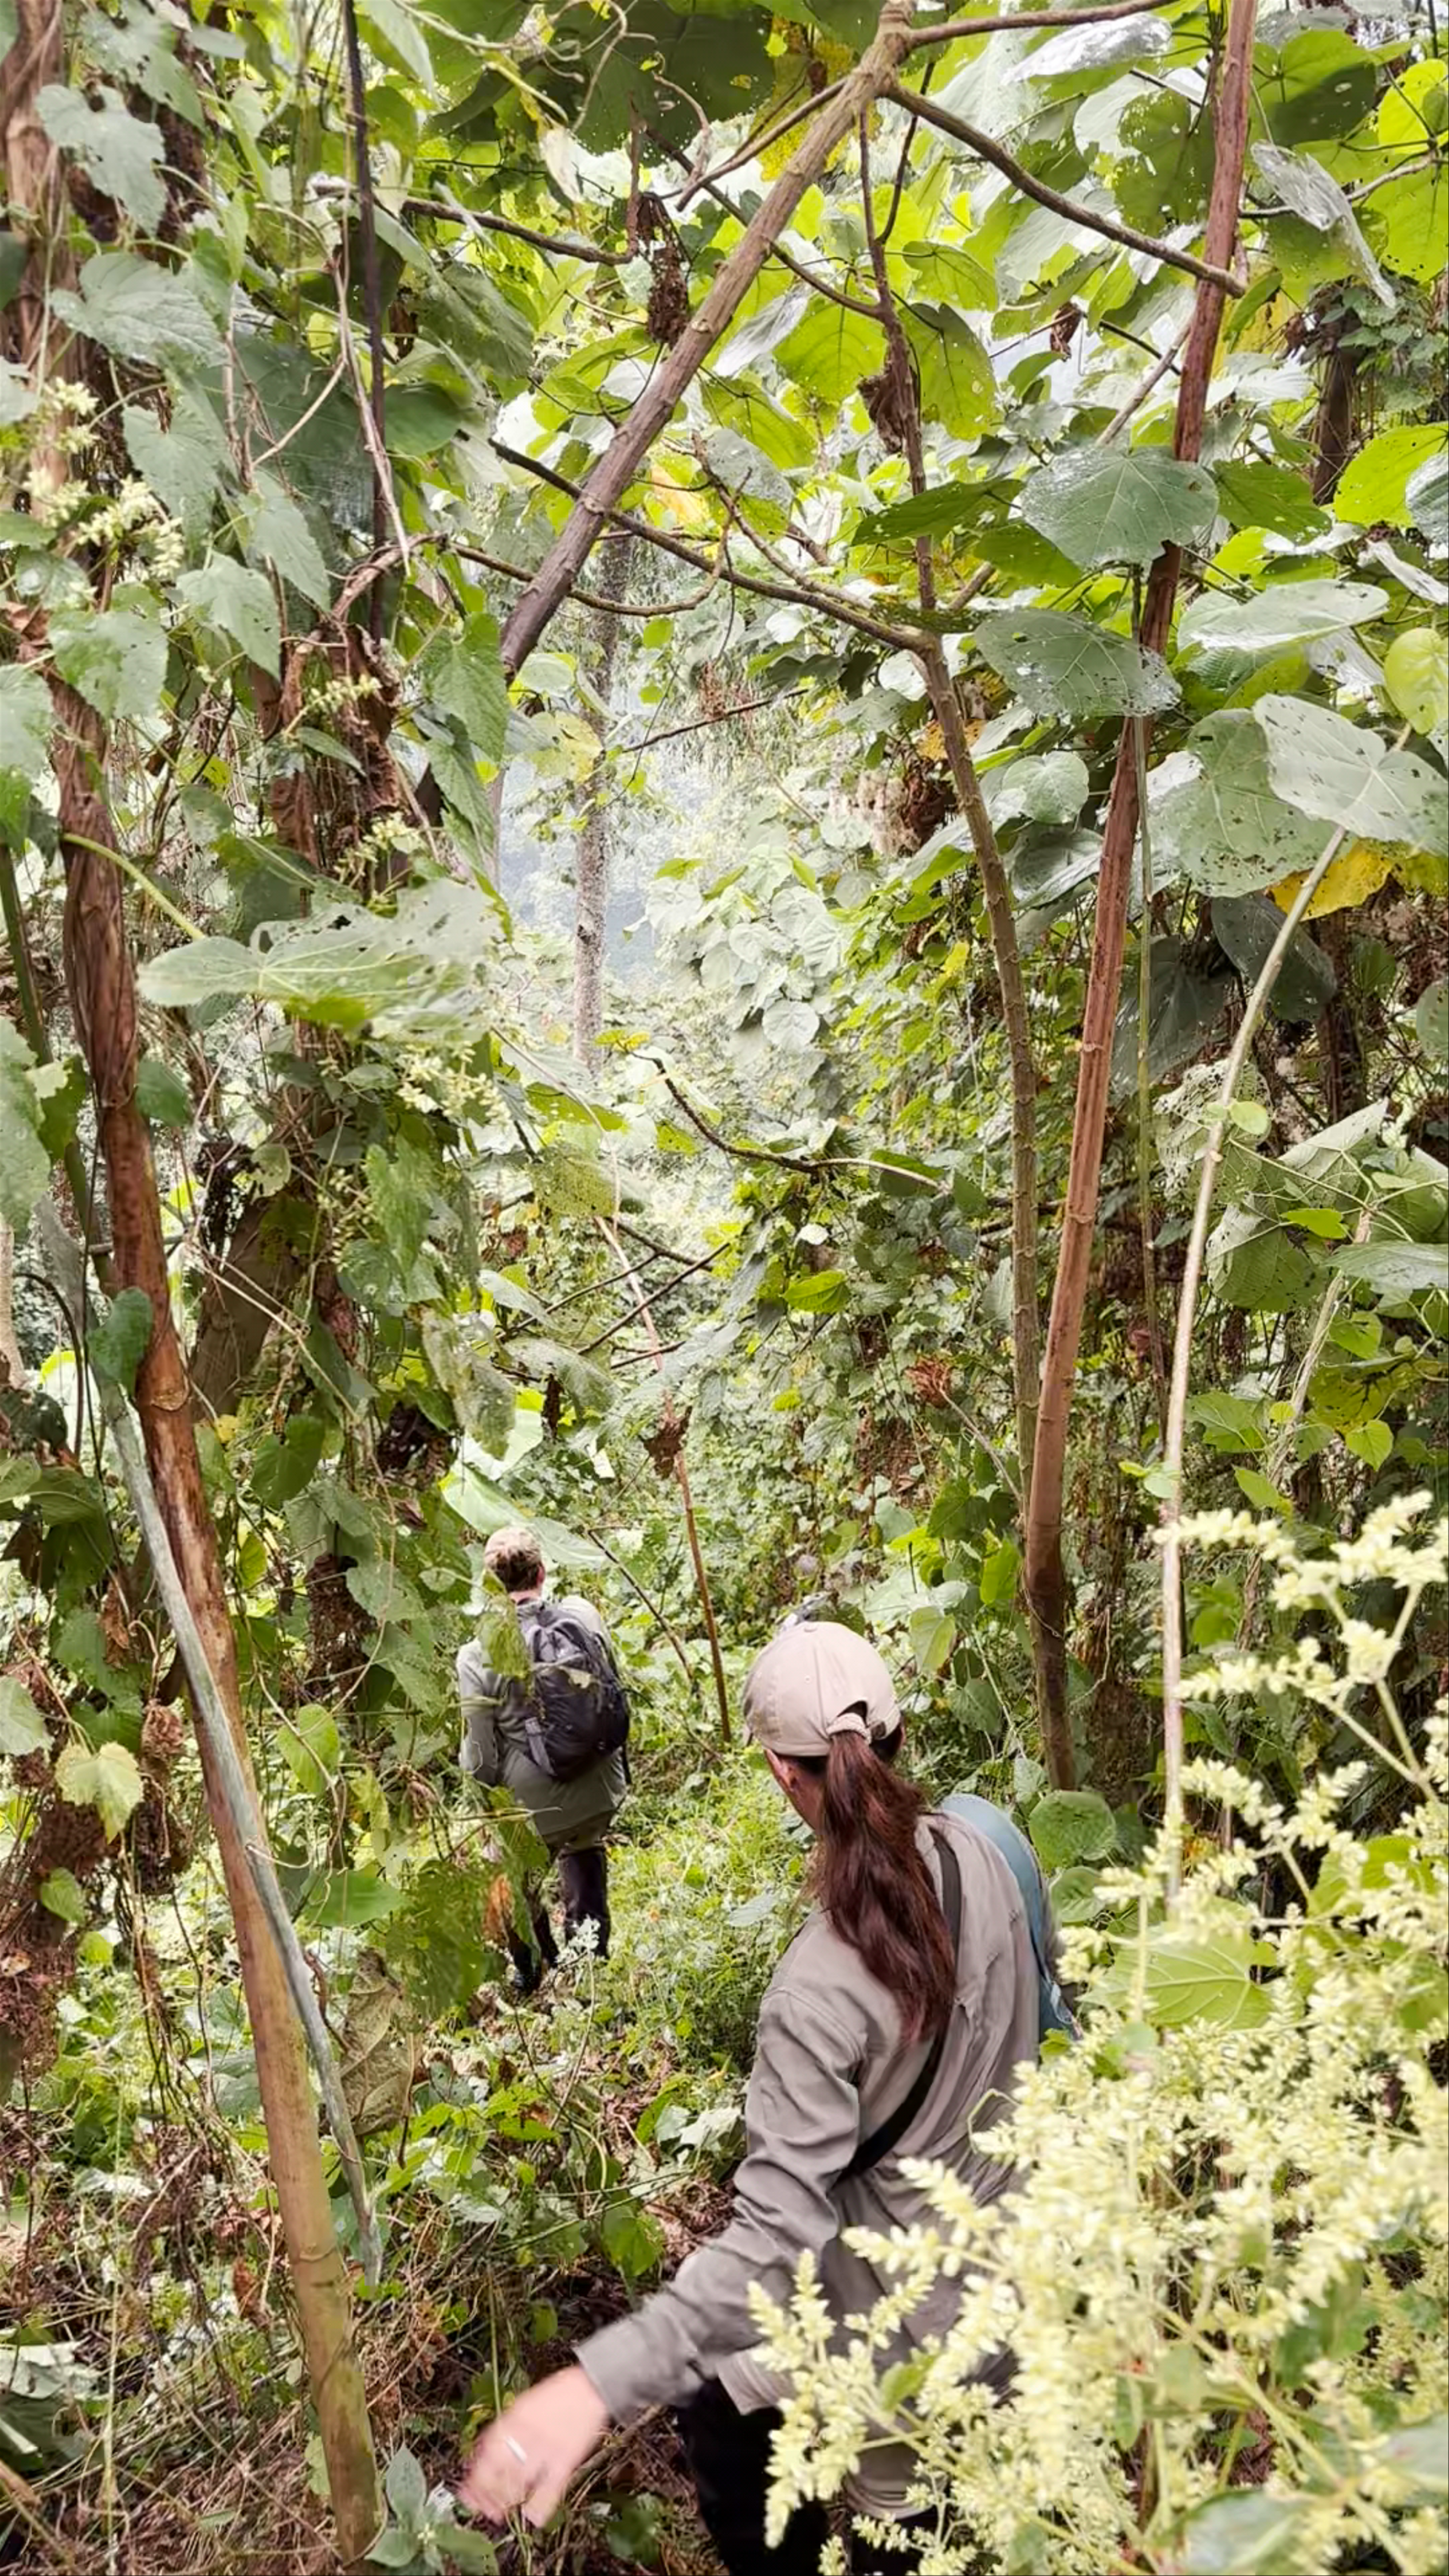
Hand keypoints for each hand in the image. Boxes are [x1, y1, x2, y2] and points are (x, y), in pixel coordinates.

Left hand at [457, 2364, 609, 2526]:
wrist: (589, 2386)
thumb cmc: (559, 2393)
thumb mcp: (525, 2403)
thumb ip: (509, 2426)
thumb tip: (489, 2448)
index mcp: (515, 2417)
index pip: (487, 2450)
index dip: (475, 2473)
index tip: (467, 2488)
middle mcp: (527, 2433)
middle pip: (499, 2468)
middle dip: (486, 2491)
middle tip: (477, 2505)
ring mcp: (546, 2448)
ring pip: (519, 2480)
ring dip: (506, 2499)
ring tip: (496, 2514)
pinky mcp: (566, 2459)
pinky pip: (551, 2487)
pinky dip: (541, 2505)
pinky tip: (533, 2517)